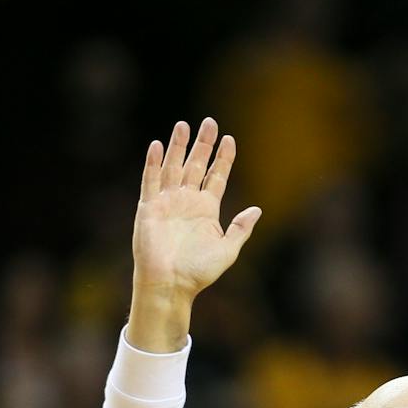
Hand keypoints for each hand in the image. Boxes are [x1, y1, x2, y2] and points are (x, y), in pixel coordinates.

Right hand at [126, 118, 261, 352]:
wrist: (170, 285)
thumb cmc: (198, 272)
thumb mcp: (227, 250)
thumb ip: (241, 229)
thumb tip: (257, 210)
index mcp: (206, 209)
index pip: (216, 176)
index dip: (223, 158)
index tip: (230, 140)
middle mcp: (187, 202)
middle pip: (196, 165)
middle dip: (203, 144)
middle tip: (209, 122)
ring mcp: (167, 203)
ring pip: (174, 167)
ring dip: (179, 147)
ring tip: (184, 125)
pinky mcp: (149, 208)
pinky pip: (151, 181)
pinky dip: (154, 163)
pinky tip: (158, 146)